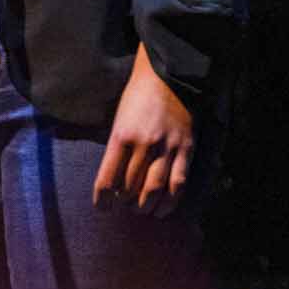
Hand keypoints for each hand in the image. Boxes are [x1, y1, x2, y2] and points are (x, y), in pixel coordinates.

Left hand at [93, 43, 194, 217]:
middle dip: (124, 203)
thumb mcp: (116, 120)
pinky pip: (179, 183)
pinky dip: (171, 201)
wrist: (166, 78)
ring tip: (141, 210)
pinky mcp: (186, 149)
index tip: (102, 208)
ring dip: (146, 206)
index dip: (103, 199)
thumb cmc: (136, 99)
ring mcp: (167, 148)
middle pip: (131, 187)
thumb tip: (109, 179)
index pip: (108, 178)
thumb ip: (114, 149)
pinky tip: (163, 209)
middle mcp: (143, 145)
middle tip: (123, 207)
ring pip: (155, 189)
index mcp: (120, 137)